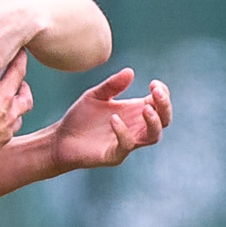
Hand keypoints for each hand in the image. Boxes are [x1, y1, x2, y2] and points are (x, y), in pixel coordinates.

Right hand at [0, 51, 33, 162]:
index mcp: (5, 97)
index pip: (18, 73)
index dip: (20, 61)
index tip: (23, 53)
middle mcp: (11, 114)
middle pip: (27, 100)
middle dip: (25, 92)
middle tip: (21, 86)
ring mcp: (6, 133)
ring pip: (17, 121)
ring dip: (14, 114)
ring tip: (6, 110)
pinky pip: (2, 138)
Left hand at [51, 69, 171, 170]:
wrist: (60, 139)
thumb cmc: (81, 117)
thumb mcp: (95, 96)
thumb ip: (112, 85)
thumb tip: (130, 71)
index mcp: (135, 111)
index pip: (160, 104)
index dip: (163, 93)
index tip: (153, 83)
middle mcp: (136, 127)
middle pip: (164, 120)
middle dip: (165, 106)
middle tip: (156, 92)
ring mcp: (127, 142)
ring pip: (153, 136)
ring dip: (153, 122)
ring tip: (146, 108)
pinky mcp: (114, 155)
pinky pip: (127, 146)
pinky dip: (123, 132)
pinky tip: (114, 119)